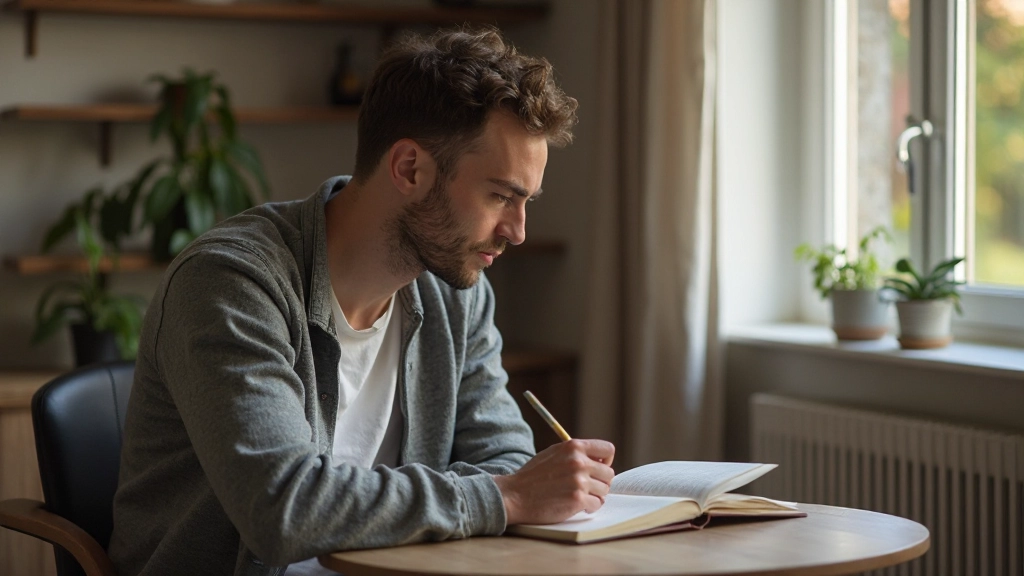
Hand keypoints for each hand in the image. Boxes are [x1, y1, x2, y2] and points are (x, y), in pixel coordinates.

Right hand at [493, 439, 614, 524]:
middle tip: (587, 487)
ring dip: (594, 496)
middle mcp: (579, 462)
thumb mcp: (554, 453)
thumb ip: (575, 454)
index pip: (608, 449)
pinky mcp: (577, 499)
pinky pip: (596, 504)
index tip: (598, 468)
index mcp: (574, 446)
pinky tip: (577, 505)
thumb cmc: (533, 476)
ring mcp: (579, 481)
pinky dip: (589, 507)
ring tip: (579, 496)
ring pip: (604, 490)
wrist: (515, 495)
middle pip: (609, 473)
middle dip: (600, 482)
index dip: (605, 461)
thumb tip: (598, 460)